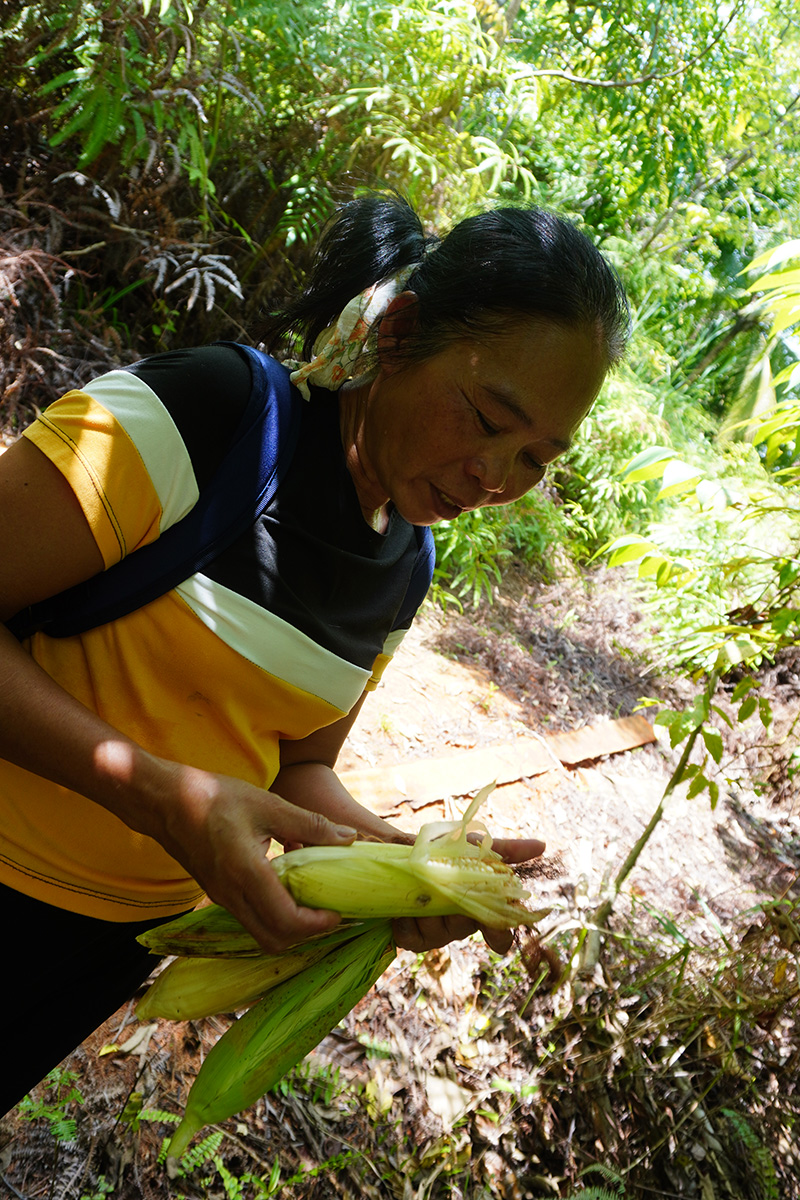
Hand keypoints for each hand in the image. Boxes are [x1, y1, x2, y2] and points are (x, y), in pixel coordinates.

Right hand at [150, 762, 356, 954]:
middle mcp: (231, 894)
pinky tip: (287, 881)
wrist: (163, 802)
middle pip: (274, 939)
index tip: (338, 912)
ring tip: (312, 897)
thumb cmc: (213, 797)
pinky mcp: (217, 893)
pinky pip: (250, 917)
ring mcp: (220, 897)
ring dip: (290, 924)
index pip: (285, 920)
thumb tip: (349, 837)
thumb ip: (309, 824)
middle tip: (329, 912)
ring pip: (261, 932)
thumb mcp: (267, 804)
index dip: (317, 925)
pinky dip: (273, 911)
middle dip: (306, 933)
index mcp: (245, 873)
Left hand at [392, 834, 545, 953]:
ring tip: (416, 885)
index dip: (499, 933)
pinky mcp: (410, 936)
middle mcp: (460, 924)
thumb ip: (505, 850)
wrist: (398, 849)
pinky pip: (412, 938)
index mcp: (479, 906)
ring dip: (427, 908)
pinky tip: (402, 907)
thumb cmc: (440, 848)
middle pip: (465, 928)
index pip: (499, 932)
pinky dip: (407, 921)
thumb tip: (542, 846)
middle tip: (444, 883)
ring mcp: (435, 932)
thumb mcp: (470, 844)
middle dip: (455, 906)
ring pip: (438, 933)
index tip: (496, 930)